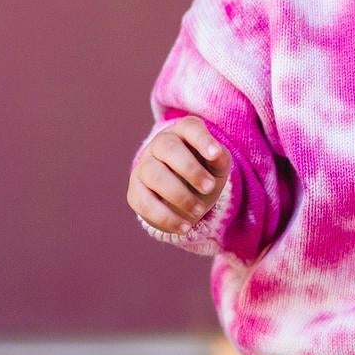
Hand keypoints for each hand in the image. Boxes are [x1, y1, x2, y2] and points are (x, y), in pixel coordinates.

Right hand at [129, 118, 230, 233]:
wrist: (186, 198)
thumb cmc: (205, 174)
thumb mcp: (218, 167)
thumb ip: (219, 159)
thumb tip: (216, 154)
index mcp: (183, 133)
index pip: (189, 127)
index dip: (202, 139)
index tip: (215, 154)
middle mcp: (159, 145)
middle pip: (167, 148)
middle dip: (190, 169)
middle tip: (209, 187)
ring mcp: (143, 167)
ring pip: (154, 175)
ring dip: (179, 195)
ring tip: (199, 211)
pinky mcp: (134, 192)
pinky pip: (144, 203)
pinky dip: (166, 218)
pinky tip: (184, 227)